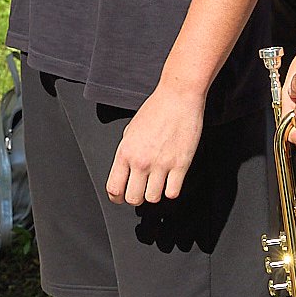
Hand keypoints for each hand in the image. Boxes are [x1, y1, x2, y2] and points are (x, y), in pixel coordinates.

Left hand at [106, 84, 203, 206]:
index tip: (121, 197)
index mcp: (125, 152)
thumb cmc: (156, 109)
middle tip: (141, 190)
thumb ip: (127, 152)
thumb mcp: (130, 130)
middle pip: (133, 198)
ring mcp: (161, 164)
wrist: (178, 98)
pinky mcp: (180, 165)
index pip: (114, 188)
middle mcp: (141, 161)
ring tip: (158, 183)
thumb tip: (126, 170)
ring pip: (153, 198)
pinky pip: (173, 192)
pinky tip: (171, 180)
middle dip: (136, 197)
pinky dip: (172, 190)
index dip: (116, 198)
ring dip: (155, 193)